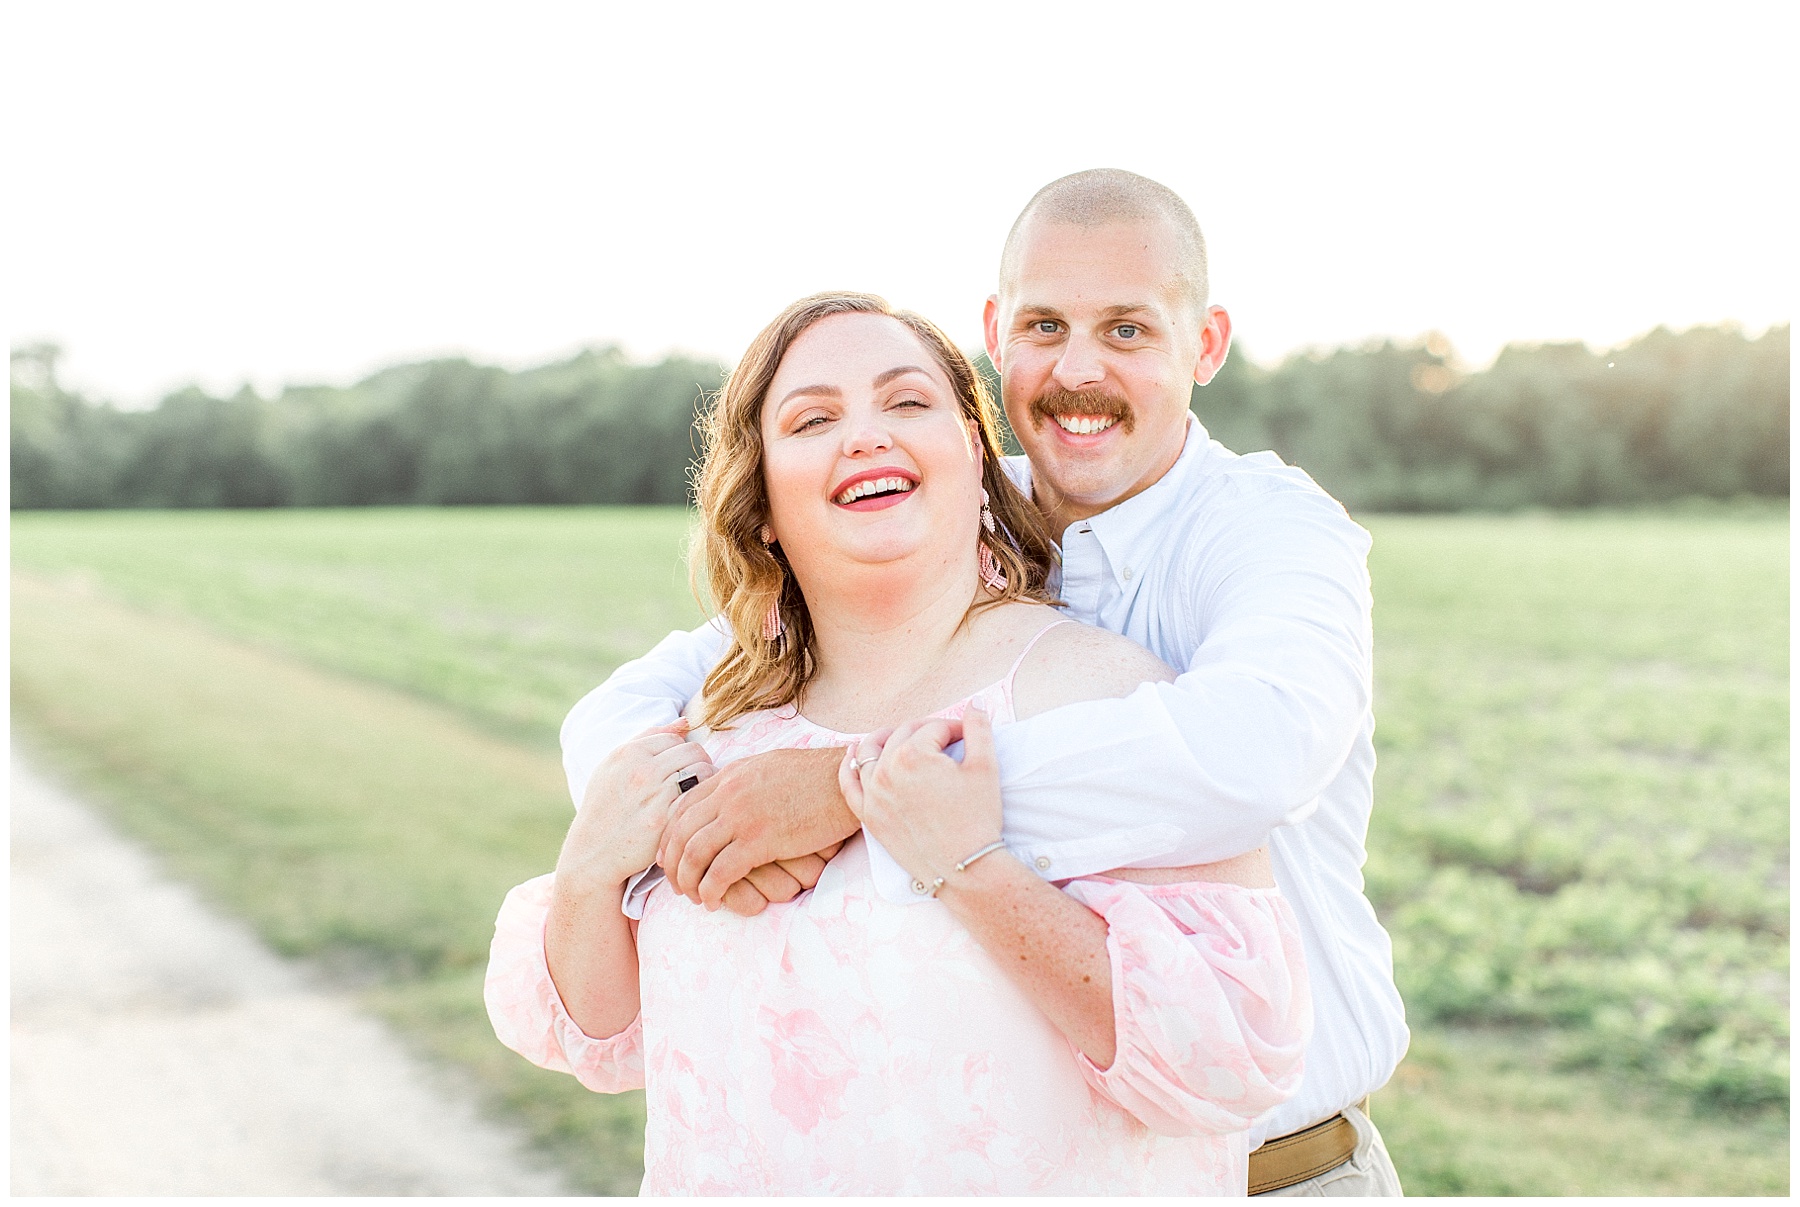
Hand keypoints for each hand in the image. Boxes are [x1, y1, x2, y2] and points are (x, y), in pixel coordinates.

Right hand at [555, 721, 714, 893]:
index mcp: (627, 753)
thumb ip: (648, 739)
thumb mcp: (613, 766)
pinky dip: (702, 802)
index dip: (680, 752)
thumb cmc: (604, 807)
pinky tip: (694, 810)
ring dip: (705, 782)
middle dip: (698, 763)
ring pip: (703, 771)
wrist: (592, 853)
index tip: (678, 768)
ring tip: (696, 794)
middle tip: (693, 780)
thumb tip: (685, 722)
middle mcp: (641, 771)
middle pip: (694, 751)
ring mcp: (655, 796)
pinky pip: (700, 798)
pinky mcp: (667, 821)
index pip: (675, 738)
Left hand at [659, 746, 858, 908]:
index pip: (682, 807)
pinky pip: (720, 871)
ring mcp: (742, 816)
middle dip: (672, 864)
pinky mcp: (761, 840)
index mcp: (730, 775)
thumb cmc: (817, 776)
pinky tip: (714, 901)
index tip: (670, 857)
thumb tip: (731, 794)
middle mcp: (729, 793)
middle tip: (676, 885)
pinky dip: (711, 890)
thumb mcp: (769, 767)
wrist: (846, 780)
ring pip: (694, 854)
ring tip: (694, 897)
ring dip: (688, 881)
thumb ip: (743, 781)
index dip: (670, 837)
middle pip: (681, 832)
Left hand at [839, 704, 1001, 887]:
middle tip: (945, 739)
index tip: (968, 736)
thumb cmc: (978, 818)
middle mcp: (886, 771)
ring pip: (870, 753)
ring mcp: (873, 794)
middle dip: (925, 732)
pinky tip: (853, 754)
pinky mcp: (868, 815)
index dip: (955, 729)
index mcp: (914, 754)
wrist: (965, 867)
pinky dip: (848, 766)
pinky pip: (849, 785)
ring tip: (897, 736)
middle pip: (903, 736)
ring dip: (884, 739)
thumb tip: (977, 703)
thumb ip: (979, 729)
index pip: (933, 729)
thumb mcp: (985, 767)